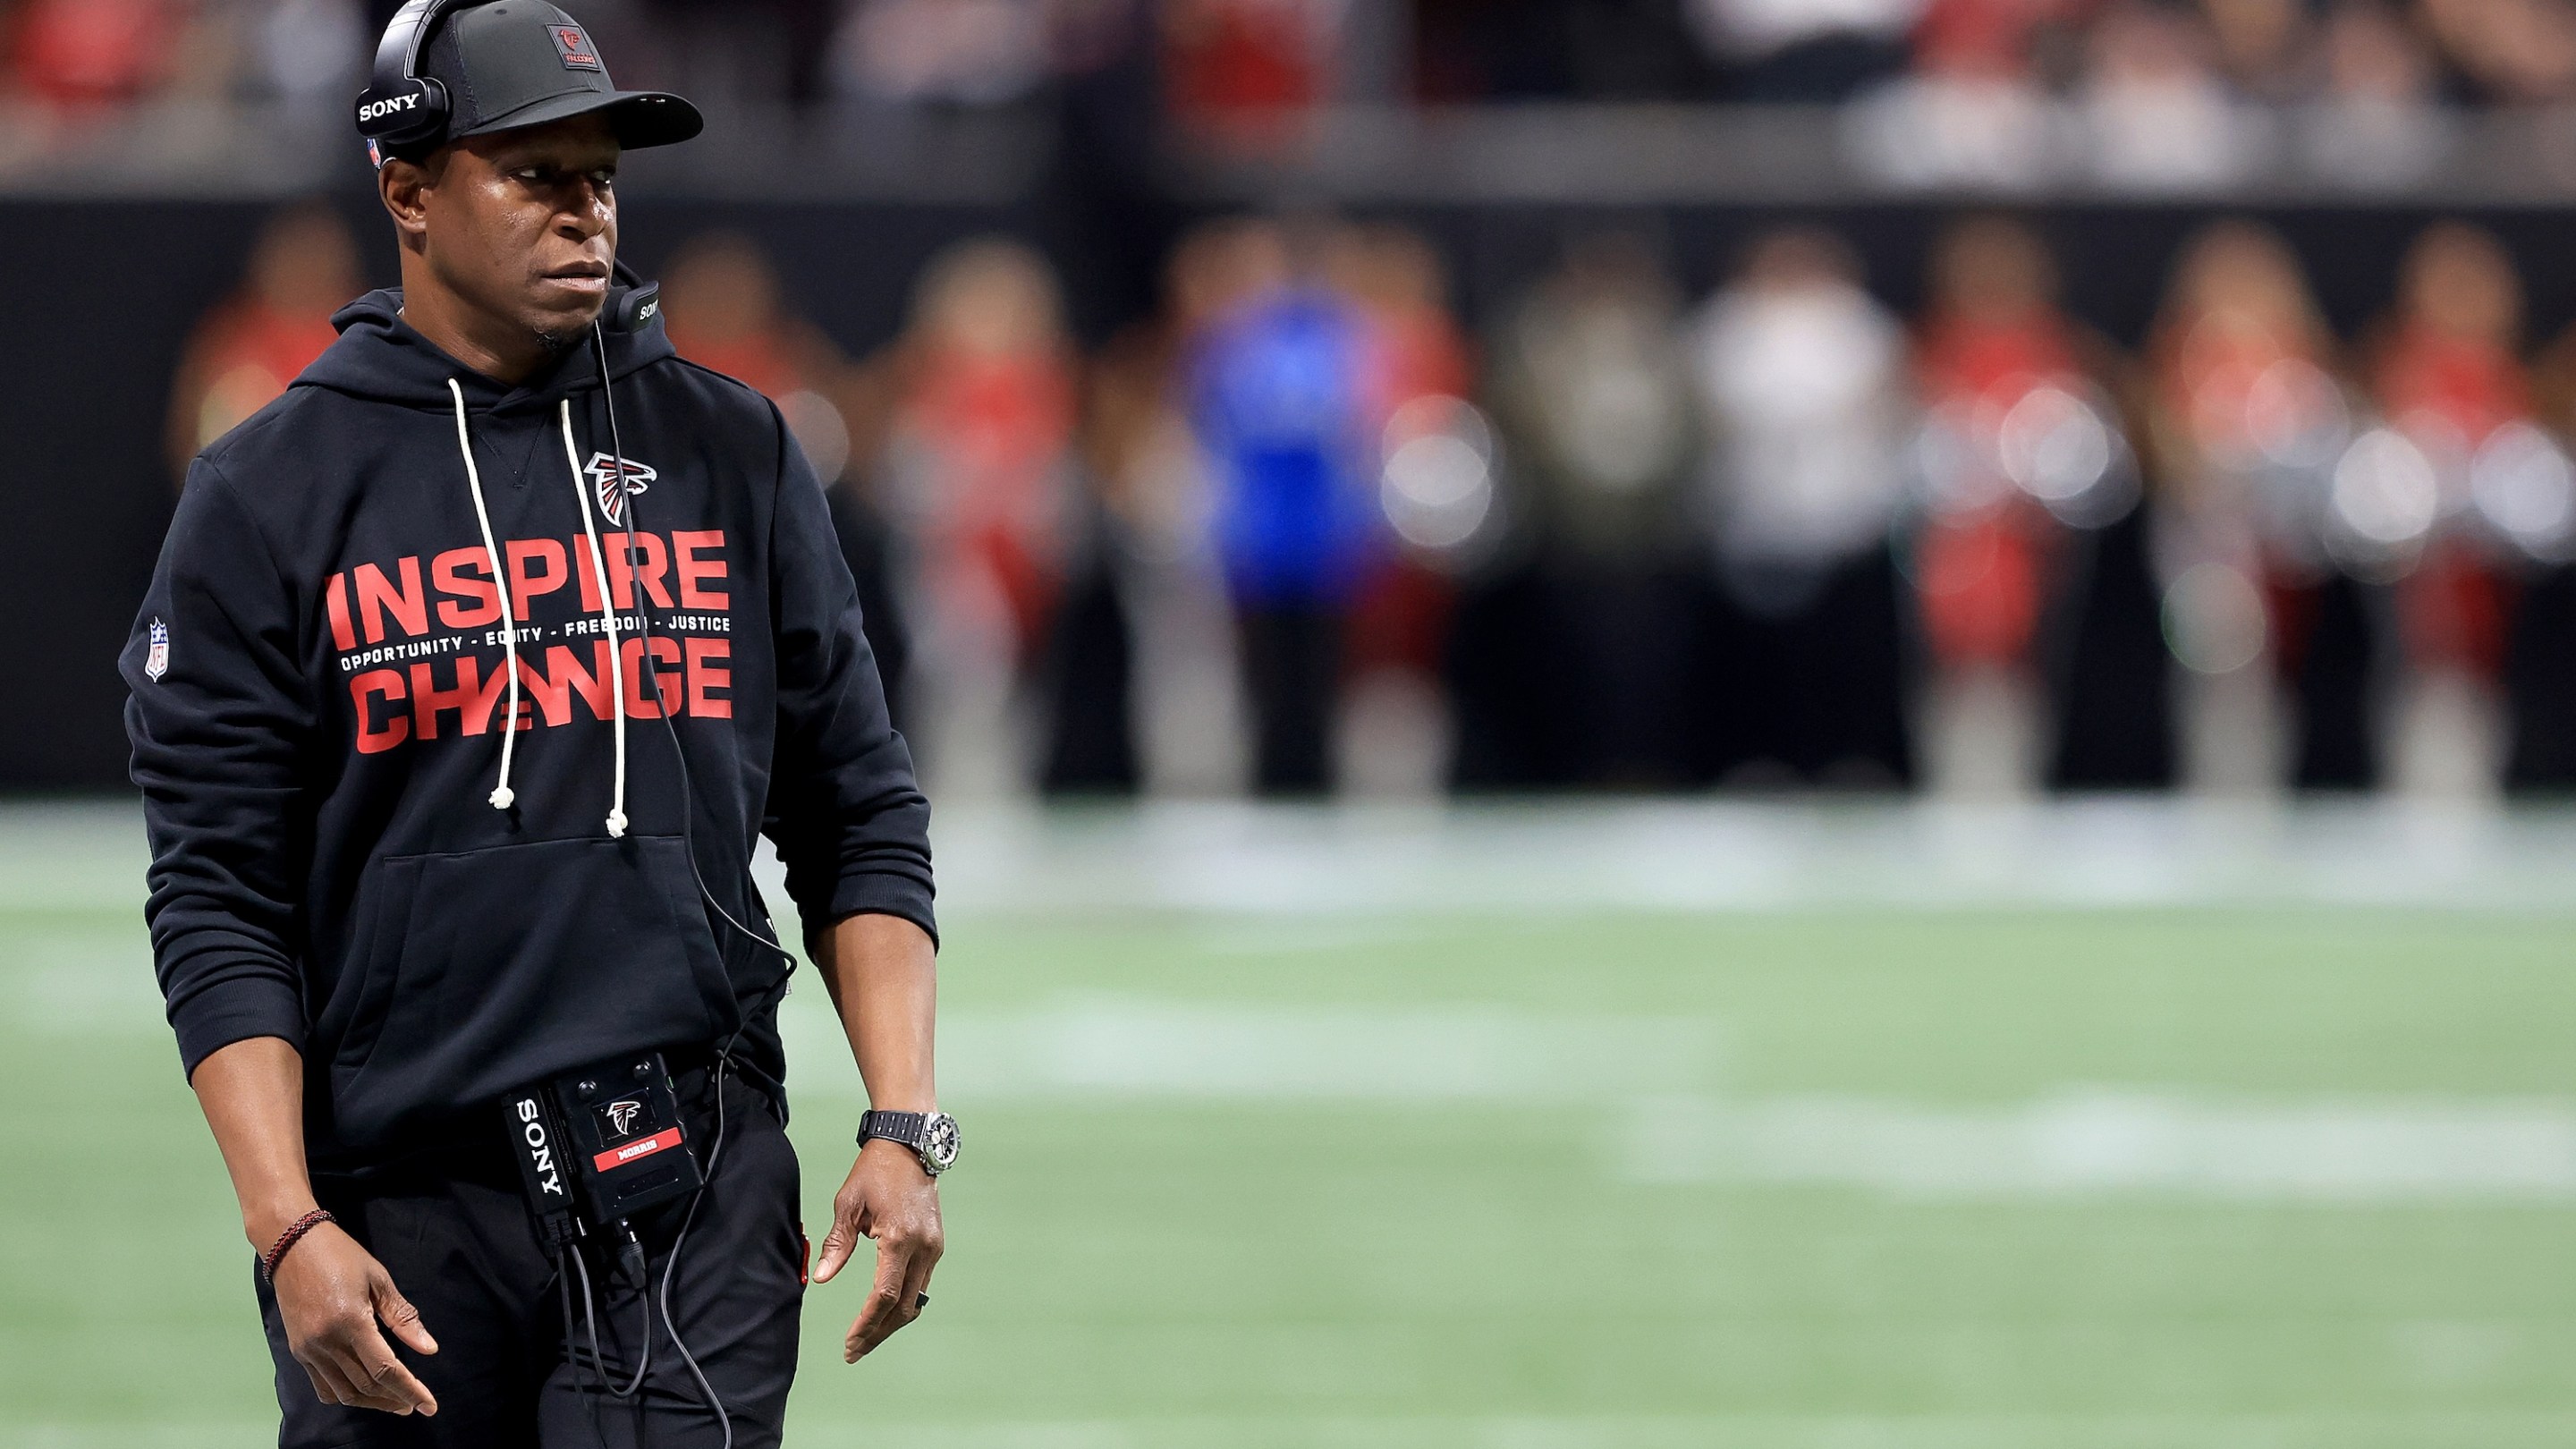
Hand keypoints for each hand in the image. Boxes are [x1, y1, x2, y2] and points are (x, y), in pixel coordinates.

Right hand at [268, 1220, 439, 1414]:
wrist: (293, 1245)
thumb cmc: (342, 1256)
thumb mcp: (379, 1280)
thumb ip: (403, 1317)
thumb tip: (429, 1349)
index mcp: (351, 1322)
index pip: (385, 1369)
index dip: (410, 1390)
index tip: (429, 1406)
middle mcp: (326, 1342)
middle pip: (366, 1385)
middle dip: (394, 1399)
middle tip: (415, 1404)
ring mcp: (309, 1349)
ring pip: (344, 1392)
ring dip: (372, 1402)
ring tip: (395, 1402)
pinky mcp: (299, 1351)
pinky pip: (323, 1386)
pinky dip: (345, 1394)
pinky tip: (363, 1391)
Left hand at [812, 1138, 943, 1361]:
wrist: (911, 1145)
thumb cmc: (875, 1170)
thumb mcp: (848, 1204)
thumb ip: (838, 1243)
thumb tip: (824, 1278)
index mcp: (900, 1238)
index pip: (883, 1295)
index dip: (866, 1324)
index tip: (849, 1343)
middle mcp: (923, 1247)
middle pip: (903, 1307)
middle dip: (878, 1333)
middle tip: (853, 1352)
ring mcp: (934, 1248)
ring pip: (916, 1300)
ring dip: (891, 1323)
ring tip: (866, 1338)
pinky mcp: (936, 1245)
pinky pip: (921, 1285)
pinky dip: (902, 1304)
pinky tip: (884, 1312)